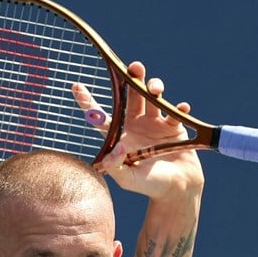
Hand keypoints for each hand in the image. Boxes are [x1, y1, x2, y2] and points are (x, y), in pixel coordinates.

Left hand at [73, 61, 203, 201]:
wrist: (176, 190)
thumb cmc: (148, 185)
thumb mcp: (128, 180)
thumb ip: (117, 166)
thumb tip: (117, 148)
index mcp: (120, 135)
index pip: (101, 116)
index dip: (88, 101)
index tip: (76, 86)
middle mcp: (135, 124)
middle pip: (130, 96)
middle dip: (132, 78)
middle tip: (134, 67)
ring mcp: (155, 123)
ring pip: (152, 96)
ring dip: (154, 86)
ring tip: (156, 89)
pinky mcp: (174, 126)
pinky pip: (176, 111)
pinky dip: (180, 108)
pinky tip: (181, 109)